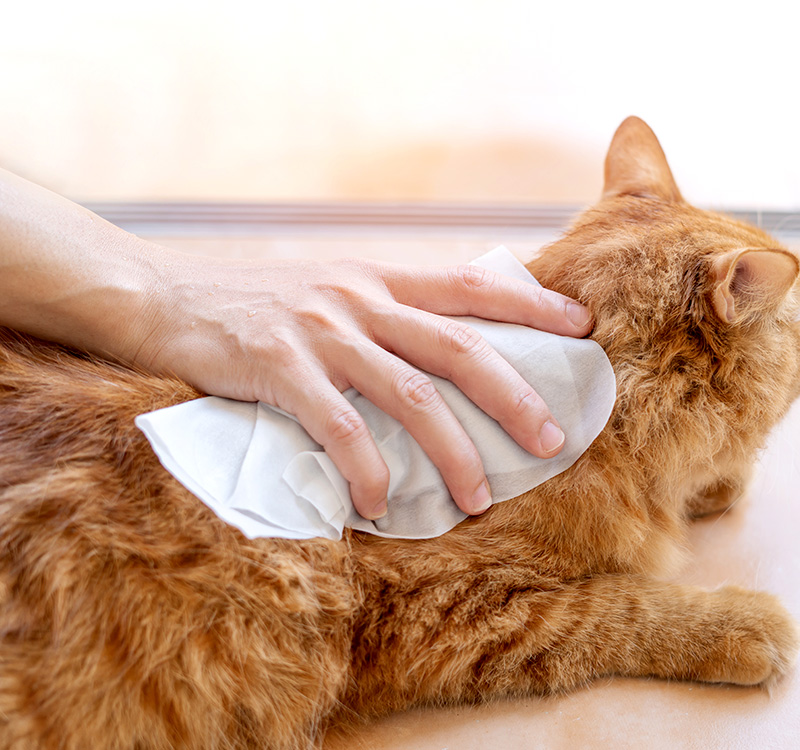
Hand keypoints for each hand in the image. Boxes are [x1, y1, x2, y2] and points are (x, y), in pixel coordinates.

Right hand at [127, 255, 594, 519]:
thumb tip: (435, 342)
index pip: (471, 283)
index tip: (580, 324)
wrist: (162, 295)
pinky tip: (379, 505)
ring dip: (453, 452)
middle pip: (460, 347)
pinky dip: (367, 470)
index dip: (530, 301)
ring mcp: (322, 332)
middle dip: (514, 395)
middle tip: (553, 440)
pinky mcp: (279, 367)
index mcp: (378, 277)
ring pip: (412, 395)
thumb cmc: (252, 301)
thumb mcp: (327, 287)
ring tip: (477, 499)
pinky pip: (341, 427)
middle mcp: (360, 299)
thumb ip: (380, 308)